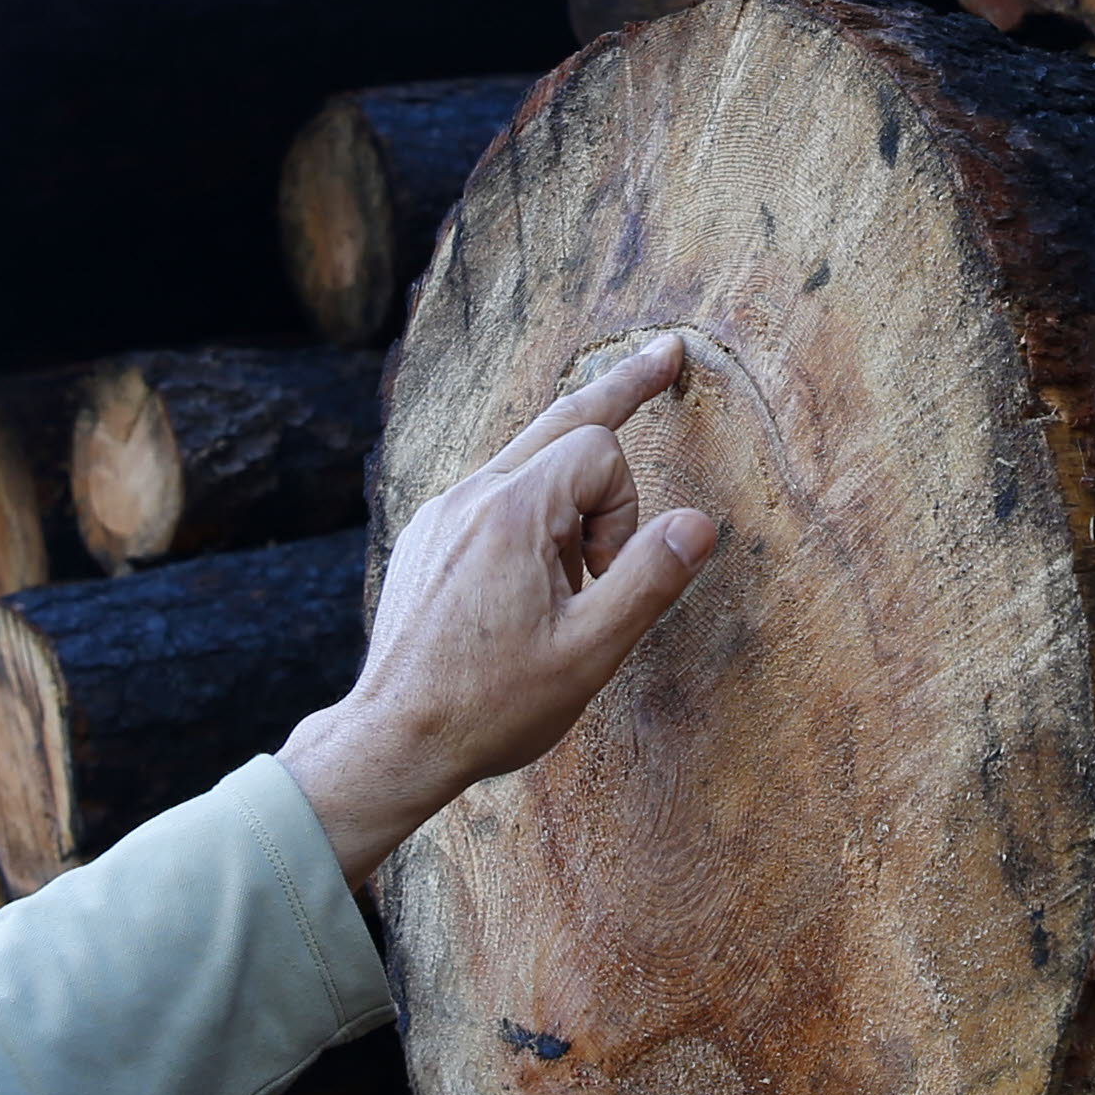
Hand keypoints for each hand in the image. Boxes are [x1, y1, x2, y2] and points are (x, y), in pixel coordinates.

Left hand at [283, 338, 722, 884]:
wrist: (393, 740)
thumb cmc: (491, 706)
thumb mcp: (590, 653)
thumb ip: (649, 579)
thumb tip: (701, 523)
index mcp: (513, 512)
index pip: (598, 450)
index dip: (626, 509)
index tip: (606, 577)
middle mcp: (471, 495)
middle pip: (560, 418)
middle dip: (618, 389)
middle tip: (665, 355)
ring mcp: (442, 513)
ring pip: (525, 459)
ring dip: (571, 494)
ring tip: (581, 563)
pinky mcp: (426, 537)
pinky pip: (493, 496)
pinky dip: (531, 515)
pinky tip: (531, 582)